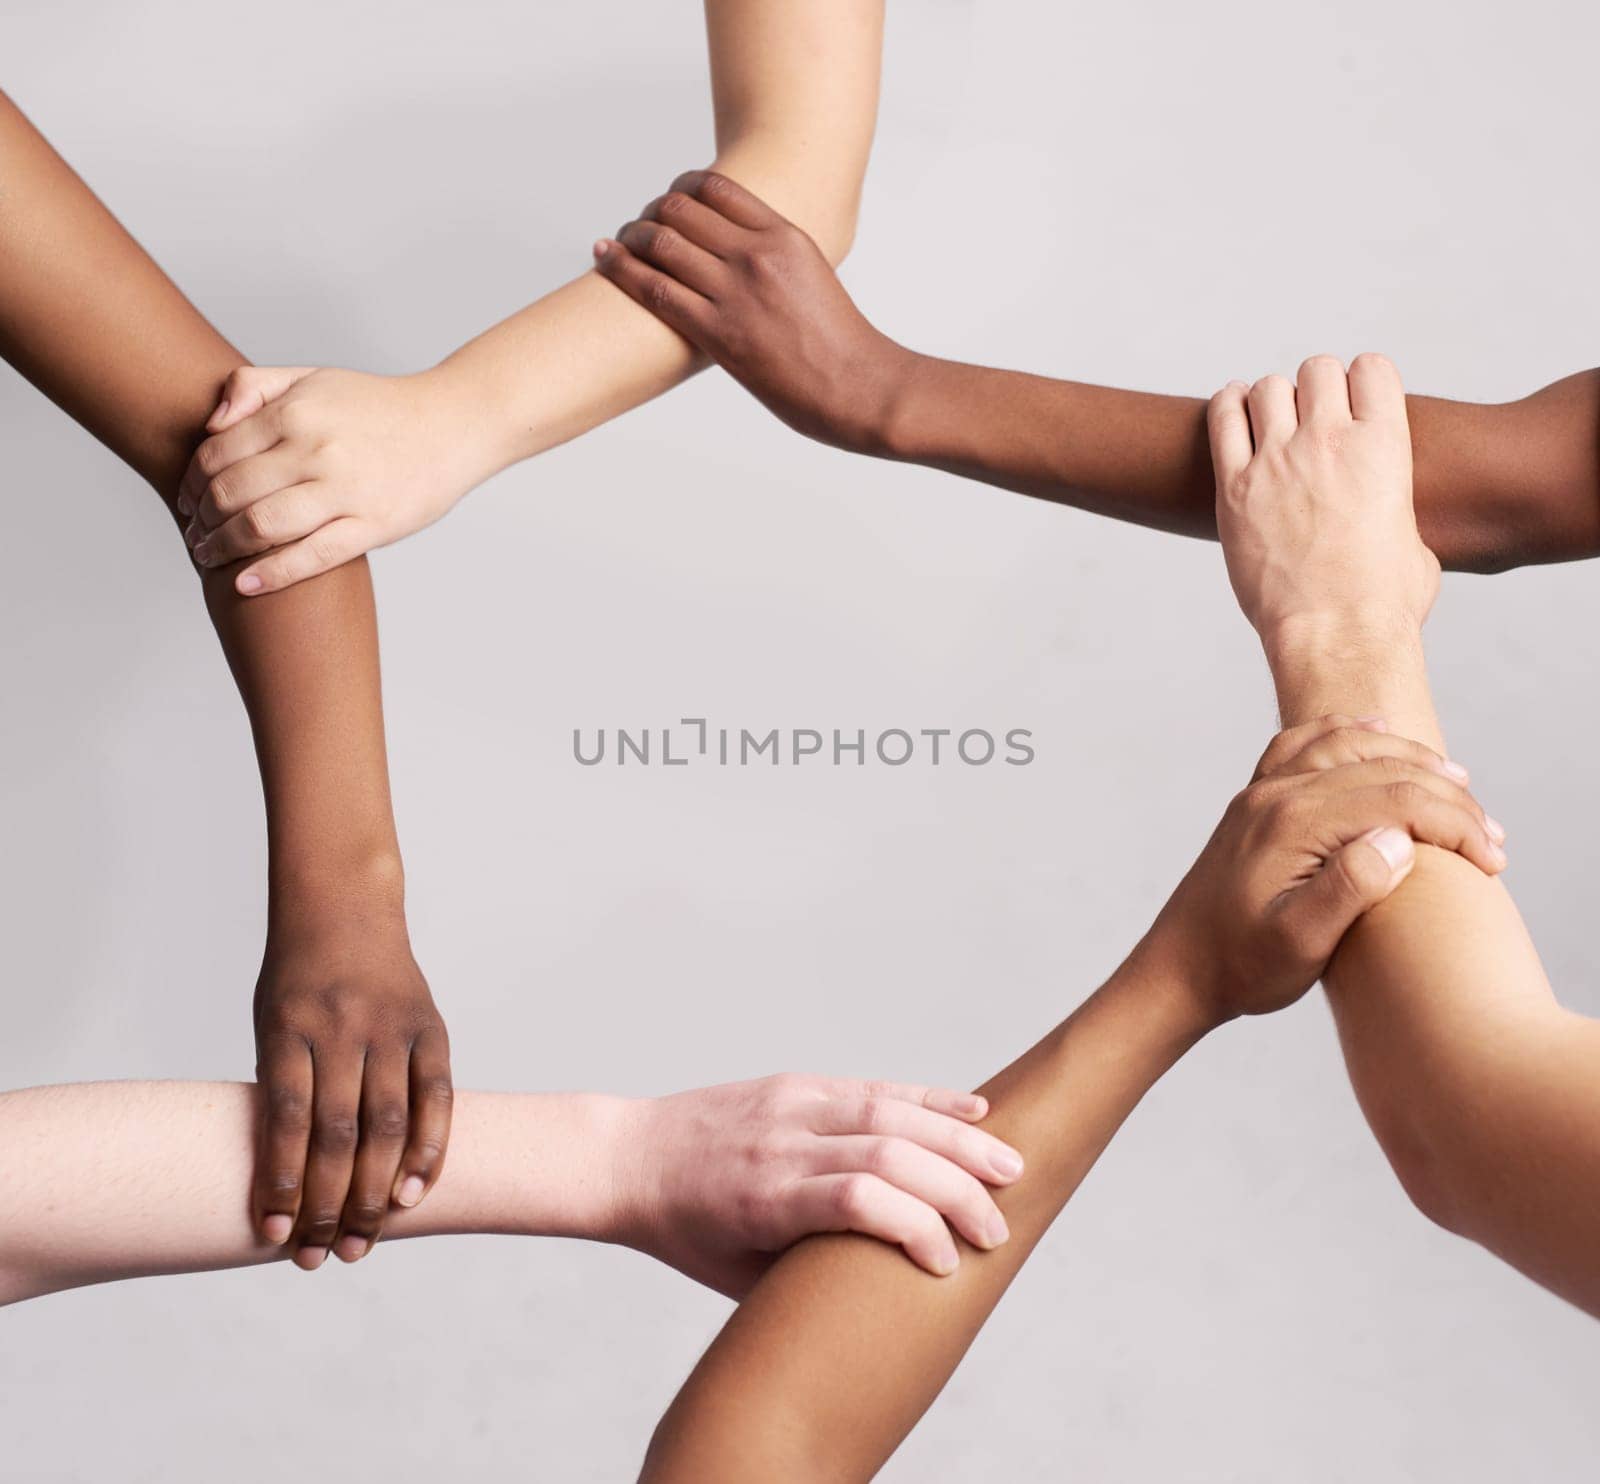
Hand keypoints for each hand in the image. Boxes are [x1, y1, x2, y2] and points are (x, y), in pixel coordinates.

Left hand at [177, 365, 490, 594]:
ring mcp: (345, 491)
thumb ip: (254, 386)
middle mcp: (316, 449)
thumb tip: (212, 425)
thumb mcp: (314, 377)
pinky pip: (311, 556)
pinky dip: (271, 573)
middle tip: (194, 533)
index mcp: (296, 412)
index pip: (217, 454)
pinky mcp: (373, 525)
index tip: (186, 500)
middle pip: (231, 493)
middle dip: (201, 518)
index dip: (191, 482)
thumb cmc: (381, 407)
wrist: (453, 425)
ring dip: (223, 547)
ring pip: (261, 526)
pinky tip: (245, 583)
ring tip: (209, 557)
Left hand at [253, 916, 452, 1268]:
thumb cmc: (298, 979)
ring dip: (377, 1193)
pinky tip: (413, 1194)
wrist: (346, 909)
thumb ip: (285, 1090)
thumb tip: (291, 1183)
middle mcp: (343, 1029)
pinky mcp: (430, 1028)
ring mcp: (391, 1028)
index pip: (287, 1120)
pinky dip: (428, 1150)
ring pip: (389, 1125)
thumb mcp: (271, 1024)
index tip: (274, 1238)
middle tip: (321, 1257)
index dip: (282, 1184)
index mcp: (289, 1028)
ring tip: (364, 1241)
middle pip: (340, 1133)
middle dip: (330, 1205)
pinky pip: (436, 1098)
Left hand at [592, 170, 910, 452]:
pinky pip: (655, 290)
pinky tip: (604, 258)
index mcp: (784, 236)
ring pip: (661, 243)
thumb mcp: (813, 279)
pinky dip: (621, 269)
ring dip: (630, 237)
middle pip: (681, 209)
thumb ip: (776, 260)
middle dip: (651, 212)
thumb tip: (744, 258)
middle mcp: (757, 255)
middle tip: (637, 226)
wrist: (857, 387)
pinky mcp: (719, 333)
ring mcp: (736, 292)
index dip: (681, 188)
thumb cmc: (840, 344)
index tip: (668, 201)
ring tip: (614, 243)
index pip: (717, 187)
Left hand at [612, 1074, 1023, 1297]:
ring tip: (1010, 1166)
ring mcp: (790, 1104)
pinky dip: (927, 1099)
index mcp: (763, 1198)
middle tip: (999, 1228)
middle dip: (955, 1189)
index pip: (856, 1201)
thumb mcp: (738, 1274)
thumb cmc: (686, 1232)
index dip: (914, 1229)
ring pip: (888, 1111)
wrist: (629, 1158)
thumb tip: (889, 1291)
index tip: (949, 1266)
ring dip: (958, 1137)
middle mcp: (780, 1144)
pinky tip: (973, 1111)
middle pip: (886, 1153)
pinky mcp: (797, 1082)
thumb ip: (809, 1268)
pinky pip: (872, 1087)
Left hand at [1139, 715, 1506, 1023]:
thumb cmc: (1241, 967)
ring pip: (1346, 747)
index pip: (1397, 799)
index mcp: (1292, 822)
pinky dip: (1345, 733)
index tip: (1494, 861)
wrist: (1177, 971)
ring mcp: (1260, 793)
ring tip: (1457, 783)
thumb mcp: (1301, 944)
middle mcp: (1274, 794)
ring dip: (1407, 759)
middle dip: (1447, 797)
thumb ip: (1349, 889)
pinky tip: (1372, 732)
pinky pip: (1302, 745)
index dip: (1457, 825)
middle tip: (1493, 836)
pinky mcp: (1254, 803)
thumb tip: (1399, 840)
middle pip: (1381, 769)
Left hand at [1208, 354, 1438, 648]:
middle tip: (1311, 417)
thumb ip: (1397, 512)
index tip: (1354, 403)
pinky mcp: (1234, 487)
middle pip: (1317, 370)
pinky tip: (1233, 412)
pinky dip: (1227, 407)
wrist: (1337, 633)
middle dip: (1316, 388)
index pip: (1371, 369)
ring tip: (1271, 423)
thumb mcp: (1416, 542)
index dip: (1362, 382)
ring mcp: (1278, 461)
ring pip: (1267, 389)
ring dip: (1271, 400)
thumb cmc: (1384, 602)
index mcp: (1385, 445)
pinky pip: (1223, 419)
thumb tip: (1390, 527)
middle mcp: (1330, 441)